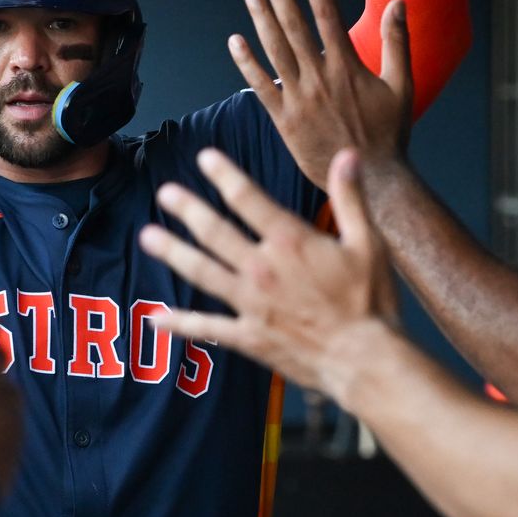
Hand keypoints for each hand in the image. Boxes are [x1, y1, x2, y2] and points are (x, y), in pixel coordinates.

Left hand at [140, 148, 398, 394]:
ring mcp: (251, 303)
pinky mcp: (248, 336)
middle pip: (215, 232)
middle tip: (164, 193)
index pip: (249, 199)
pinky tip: (155, 318)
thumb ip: (350, 198)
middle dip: (188, 209)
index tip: (205, 158)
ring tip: (147, 237)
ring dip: (173, 253)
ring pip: (202, 272)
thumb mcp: (368, 243)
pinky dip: (179, 324)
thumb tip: (347, 156)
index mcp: (290, 241)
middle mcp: (262, 268)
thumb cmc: (370, 302)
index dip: (225, 176)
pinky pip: (207, 328)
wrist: (365, 360)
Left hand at [233, 0, 411, 188]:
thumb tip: (399, 2)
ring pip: (274, 49)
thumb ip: (398, 42)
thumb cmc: (389, 133)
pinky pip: (260, 86)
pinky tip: (235, 40)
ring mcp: (299, 99)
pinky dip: (247, 63)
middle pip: (294, 25)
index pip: (327, 14)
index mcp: (348, 66)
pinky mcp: (283, 121)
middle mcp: (320, 78)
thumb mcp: (402, 85)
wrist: (369, 180)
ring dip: (260, 17)